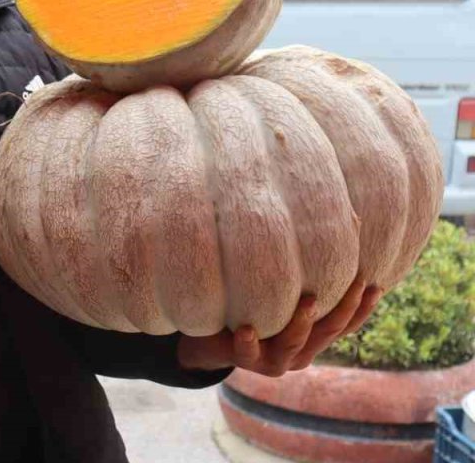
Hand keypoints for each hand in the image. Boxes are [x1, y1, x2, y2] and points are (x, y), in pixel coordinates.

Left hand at [176, 278, 382, 376]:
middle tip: (356, 281)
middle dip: (345, 307)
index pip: (346, 323)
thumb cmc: (251, 304)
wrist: (211, 338)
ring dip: (302, 323)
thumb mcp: (279, 290)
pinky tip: (247, 329)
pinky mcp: (246, 361)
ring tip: (309, 300)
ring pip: (294, 343)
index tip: (376, 284)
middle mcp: (300, 349)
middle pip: (329, 331)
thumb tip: (330, 227)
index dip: (363, 307)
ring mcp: (275, 359)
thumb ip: (302, 273)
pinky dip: (249, 342)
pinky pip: (248, 353)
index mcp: (313, 335)